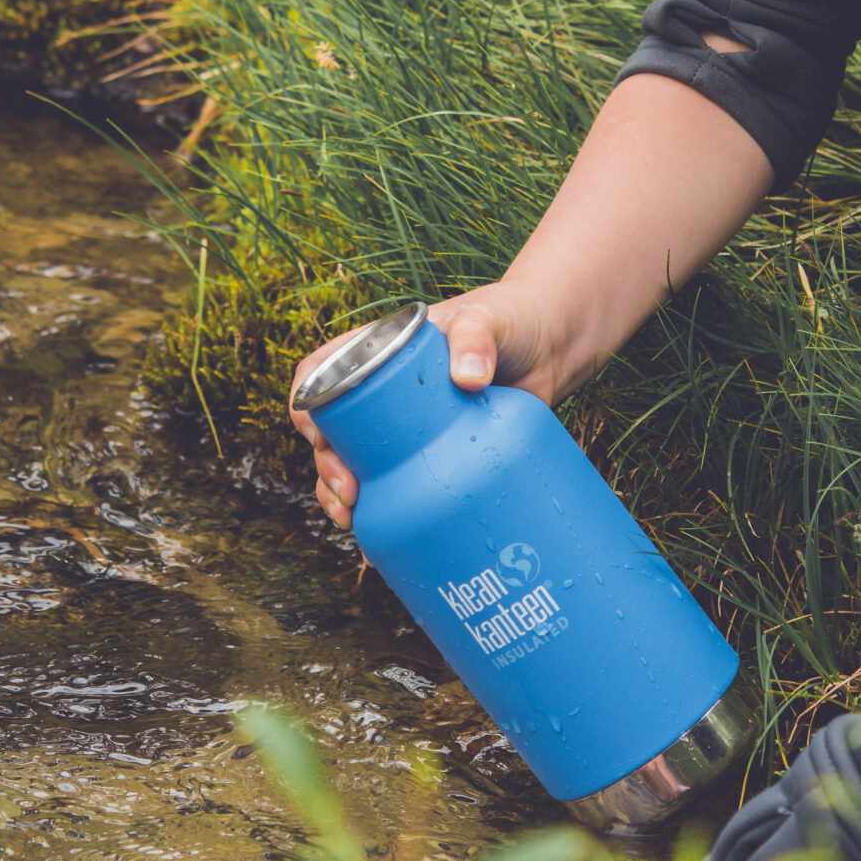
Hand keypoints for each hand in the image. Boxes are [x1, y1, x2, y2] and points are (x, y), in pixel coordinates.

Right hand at [290, 285, 562, 528]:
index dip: (307, 403)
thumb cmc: (512, 321)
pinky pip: (397, 488)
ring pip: (355, 466)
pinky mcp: (435, 459)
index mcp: (379, 351)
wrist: (552, 352)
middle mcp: (383, 394)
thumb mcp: (490, 319)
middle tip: (348, 491)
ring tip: (351, 519)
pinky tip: (378, 541)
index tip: (316, 433)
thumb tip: (468, 378)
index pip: (322, 372)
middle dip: (326, 466)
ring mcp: (406, 431)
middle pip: (333, 432)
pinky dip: (382, 515)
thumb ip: (477, 338)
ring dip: (339, 497)